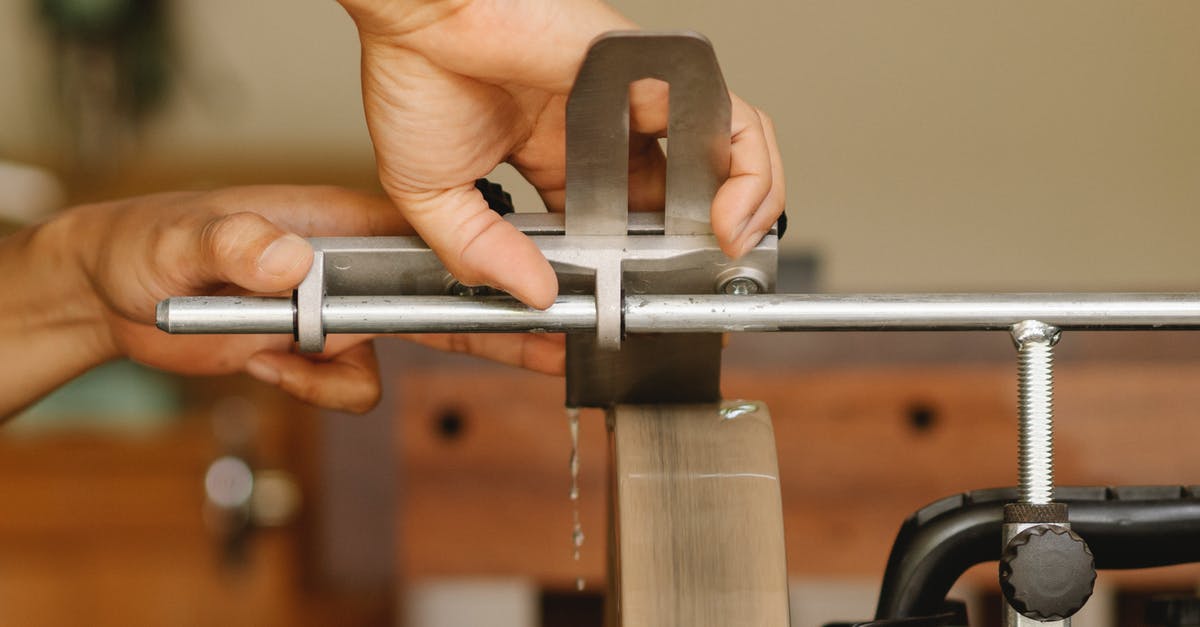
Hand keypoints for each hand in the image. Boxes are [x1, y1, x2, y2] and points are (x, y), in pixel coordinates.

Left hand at [68, 185, 563, 412]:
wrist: (114, 296)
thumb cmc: (146, 244)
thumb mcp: (180, 241)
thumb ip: (236, 243)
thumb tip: (291, 258)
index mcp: (339, 222)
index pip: (434, 239)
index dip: (490, 265)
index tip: (536, 289)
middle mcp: (351, 265)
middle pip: (446, 300)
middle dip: (500, 328)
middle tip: (557, 348)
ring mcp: (339, 309)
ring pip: (395, 355)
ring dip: (349, 370)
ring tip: (284, 353)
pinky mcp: (319, 349)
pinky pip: (353, 386)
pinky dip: (319, 389)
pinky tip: (267, 364)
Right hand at [339, 0, 785, 307]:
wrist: (421, 11)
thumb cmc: (416, 74)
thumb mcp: (433, 196)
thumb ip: (479, 252)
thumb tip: (533, 296)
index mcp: (558, 162)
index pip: (620, 225)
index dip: (641, 265)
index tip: (646, 306)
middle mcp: (604, 135)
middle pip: (682, 195)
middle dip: (704, 246)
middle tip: (706, 290)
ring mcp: (634, 106)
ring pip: (722, 159)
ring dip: (745, 212)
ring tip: (730, 255)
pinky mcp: (656, 79)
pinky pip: (731, 121)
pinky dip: (750, 172)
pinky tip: (731, 218)